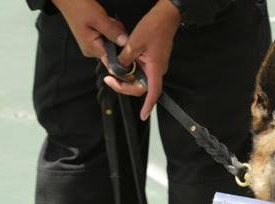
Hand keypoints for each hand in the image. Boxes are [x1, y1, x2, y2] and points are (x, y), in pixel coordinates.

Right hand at [52, 0, 126, 57]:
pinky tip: (105, 22)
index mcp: (91, 49)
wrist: (68, 1)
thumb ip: (112, 32)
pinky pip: (108, 38)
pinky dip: (110, 29)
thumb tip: (125, 43)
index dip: (122, 54)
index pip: (112, 61)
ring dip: (114, 31)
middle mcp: (91, 50)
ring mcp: (92, 45)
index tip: (125, 43)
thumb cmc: (79, 8)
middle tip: (110, 23)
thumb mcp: (99, 19)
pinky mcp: (94, 39)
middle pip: (114, 50)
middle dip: (117, 36)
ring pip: (112, 43)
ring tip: (105, 21)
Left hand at [102, 0, 180, 119]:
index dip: (148, 105)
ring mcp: (154, 66)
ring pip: (138, 79)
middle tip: (108, 79)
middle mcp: (156, 70)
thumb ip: (125, 58)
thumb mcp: (135, 42)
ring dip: (125, 77)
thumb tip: (118, 68)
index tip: (143, 115)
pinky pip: (139, 71)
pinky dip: (128, 70)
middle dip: (123, 87)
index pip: (152, 92)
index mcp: (155, 68)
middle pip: (140, 88)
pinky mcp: (151, 61)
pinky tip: (120, 64)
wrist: (166, 16)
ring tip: (111, 70)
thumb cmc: (155, 27)